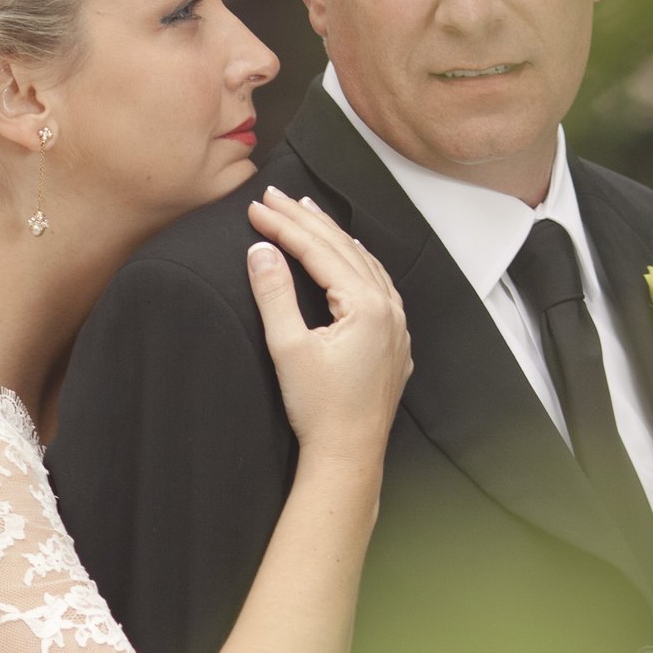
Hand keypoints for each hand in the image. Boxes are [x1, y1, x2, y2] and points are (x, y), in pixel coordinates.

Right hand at [244, 187, 411, 461]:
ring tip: (308, 213)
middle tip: (274, 198)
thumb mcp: (288, 348)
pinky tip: (347, 255)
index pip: (319, 250)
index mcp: (366, 305)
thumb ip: (275, 294)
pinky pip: (378, 285)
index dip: (284, 226)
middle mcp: (389, 308)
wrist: (349, 455)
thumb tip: (260, 251)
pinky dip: (356, 262)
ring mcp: (397, 324)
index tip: (255, 208)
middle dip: (306, 221)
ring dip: (333, 236)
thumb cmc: (319, 409)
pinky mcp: (394, 340)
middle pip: (344, 249)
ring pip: (365, 262)